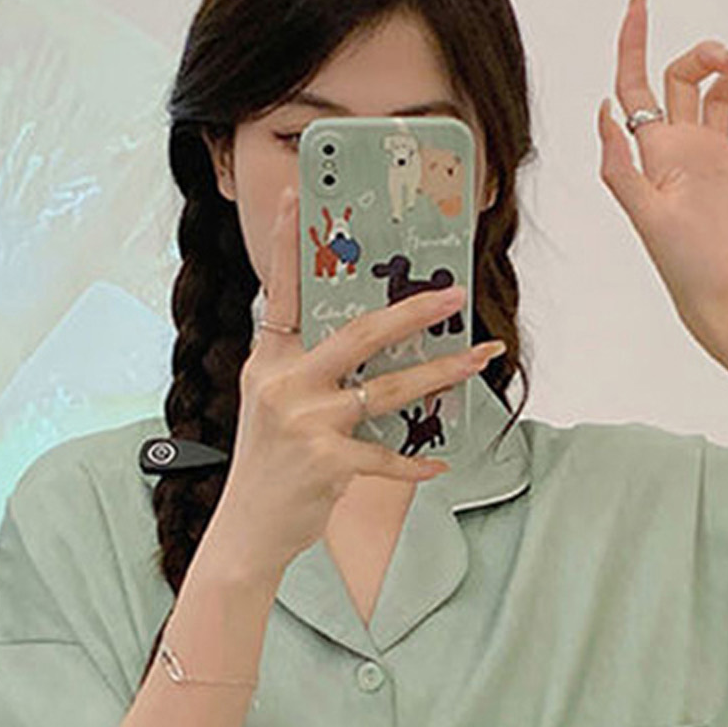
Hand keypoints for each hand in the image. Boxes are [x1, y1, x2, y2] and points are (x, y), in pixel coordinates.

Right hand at [213, 186, 503, 577]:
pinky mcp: (327, 463)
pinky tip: (438, 463)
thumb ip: (309, 373)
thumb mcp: (275, 407)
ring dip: (442, 373)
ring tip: (480, 358)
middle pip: (361, 334)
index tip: (298, 195)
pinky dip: (416, 463)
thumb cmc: (270, 467)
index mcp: (270, 362)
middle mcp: (285, 384)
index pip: (280, 292)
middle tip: (454, 295)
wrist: (248, 531)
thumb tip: (369, 346)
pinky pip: (387, 456)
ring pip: (389, 389)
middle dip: (415, 311)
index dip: (287, 243)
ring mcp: (306, 423)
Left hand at [596, 0, 727, 346]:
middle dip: (705, 53)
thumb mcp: (645, 215)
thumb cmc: (683, 266)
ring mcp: (715, 159)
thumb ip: (621, 165)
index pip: (635, 82)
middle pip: (684, 78)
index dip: (633, 38)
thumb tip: (603, 109)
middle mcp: (681, 149)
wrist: (725, 297)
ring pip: (723, 94)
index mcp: (654, 152)